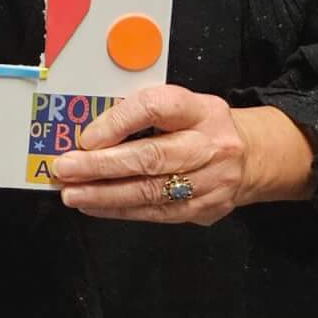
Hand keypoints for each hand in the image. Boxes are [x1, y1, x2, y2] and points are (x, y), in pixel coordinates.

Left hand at [50, 84, 314, 225]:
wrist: (252, 156)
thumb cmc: (198, 124)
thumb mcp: (178, 105)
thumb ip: (139, 112)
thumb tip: (87, 132)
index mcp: (200, 109)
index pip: (156, 108)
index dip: (118, 122)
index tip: (85, 137)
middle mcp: (210, 145)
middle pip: (152, 157)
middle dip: (103, 167)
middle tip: (66, 169)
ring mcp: (212, 182)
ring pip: (152, 192)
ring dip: (105, 195)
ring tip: (72, 193)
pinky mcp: (206, 209)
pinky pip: (158, 212)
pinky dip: (121, 209)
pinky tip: (95, 205)